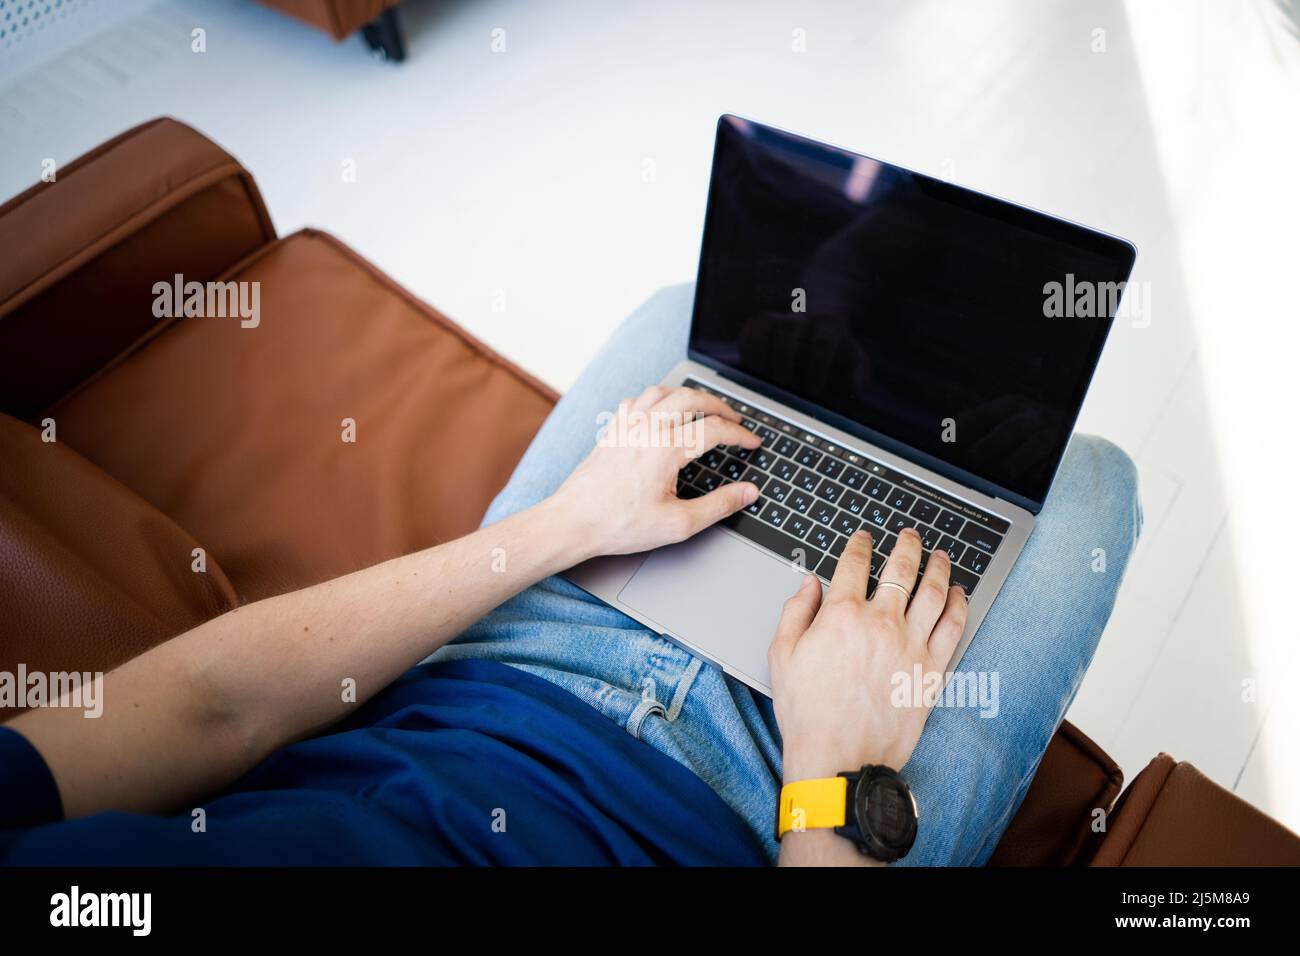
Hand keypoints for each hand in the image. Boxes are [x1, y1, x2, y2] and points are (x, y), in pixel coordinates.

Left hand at [551, 385, 762, 559]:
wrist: (573, 522)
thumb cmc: (618, 524)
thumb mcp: (678, 523)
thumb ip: (719, 506)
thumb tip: (747, 493)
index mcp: (667, 449)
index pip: (715, 430)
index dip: (741, 435)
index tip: (752, 442)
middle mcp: (647, 428)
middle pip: (692, 398)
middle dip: (720, 405)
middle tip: (735, 419)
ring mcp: (626, 425)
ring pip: (664, 391)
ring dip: (689, 395)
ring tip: (704, 408)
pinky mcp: (612, 430)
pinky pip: (638, 399)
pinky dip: (657, 398)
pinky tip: (661, 411)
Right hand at [769, 528, 967, 781]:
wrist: (839, 757)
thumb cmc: (807, 712)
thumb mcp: (781, 655)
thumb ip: (795, 612)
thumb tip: (808, 586)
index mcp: (841, 614)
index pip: (854, 564)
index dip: (859, 544)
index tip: (863, 538)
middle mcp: (880, 622)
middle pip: (900, 569)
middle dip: (906, 545)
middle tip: (909, 535)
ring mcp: (911, 644)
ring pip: (933, 592)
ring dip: (938, 567)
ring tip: (940, 555)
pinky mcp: (931, 670)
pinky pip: (952, 627)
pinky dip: (958, 605)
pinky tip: (958, 594)